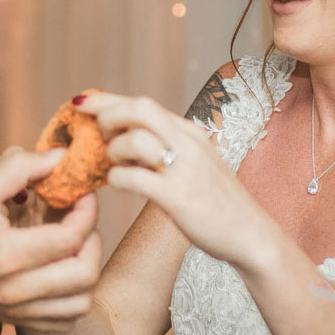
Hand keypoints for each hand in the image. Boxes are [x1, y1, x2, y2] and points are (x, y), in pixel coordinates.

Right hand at [0, 148, 102, 330]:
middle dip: (92, 241)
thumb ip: (20, 168)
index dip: (86, 211)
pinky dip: (73, 299)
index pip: (71, 237)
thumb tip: (59, 157)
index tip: (81, 196)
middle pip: (85, 273)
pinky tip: (61, 275)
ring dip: (87, 272)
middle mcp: (16, 289)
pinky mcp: (16, 321)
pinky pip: (63, 322)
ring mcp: (17, 310)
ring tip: (73, 249)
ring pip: (80, 304)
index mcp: (6, 254)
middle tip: (80, 222)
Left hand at [83, 91, 276, 269]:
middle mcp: (189, 144)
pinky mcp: (178, 198)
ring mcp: (184, 170)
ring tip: (113, 164)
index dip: (107, 99)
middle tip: (96, 134)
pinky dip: (117, 178)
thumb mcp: (195, 164)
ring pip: (134, 140)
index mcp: (191, 133)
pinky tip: (119, 184)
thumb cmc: (217, 203)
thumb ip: (166, 148)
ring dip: (113, 150)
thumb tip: (124, 140)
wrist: (251, 235)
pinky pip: (134, 178)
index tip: (82, 101)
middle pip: (138, 109)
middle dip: (108, 115)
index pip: (143, 104)